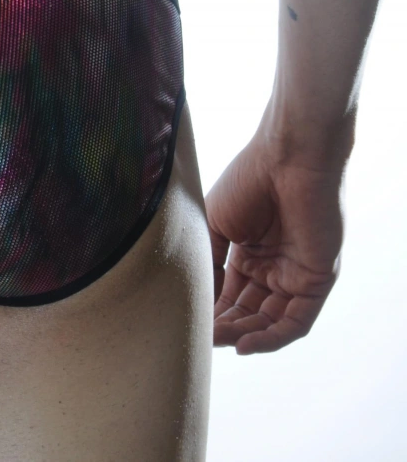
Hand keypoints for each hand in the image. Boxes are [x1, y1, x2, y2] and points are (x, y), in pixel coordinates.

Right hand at [205, 135, 344, 353]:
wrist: (286, 158)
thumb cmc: (247, 180)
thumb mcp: (214, 223)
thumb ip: (208, 262)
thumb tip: (195, 300)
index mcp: (249, 252)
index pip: (230, 294)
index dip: (211, 311)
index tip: (184, 321)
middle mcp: (274, 266)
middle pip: (249, 311)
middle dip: (225, 327)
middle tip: (199, 336)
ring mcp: (296, 274)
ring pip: (270, 321)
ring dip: (244, 335)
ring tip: (216, 340)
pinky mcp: (317, 280)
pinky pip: (296, 321)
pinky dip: (272, 338)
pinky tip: (245, 344)